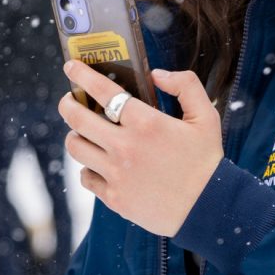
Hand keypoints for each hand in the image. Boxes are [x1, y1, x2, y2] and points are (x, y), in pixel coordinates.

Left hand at [56, 62, 221, 238]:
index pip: (103, 91)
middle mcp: (126, 147)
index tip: (71, 66)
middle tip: (68, 100)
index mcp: (146, 123)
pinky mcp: (114, 198)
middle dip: (66, 104)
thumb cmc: (206, 161)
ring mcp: (117, 174)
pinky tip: (98, 163)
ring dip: (75, 135)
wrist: (208, 208)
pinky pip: (86, 177)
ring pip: (76, 147)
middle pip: (77, 119)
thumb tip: (156, 74)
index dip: (82, 75)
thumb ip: (185, 86)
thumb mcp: (205, 116)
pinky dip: (88, 168)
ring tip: (82, 132)